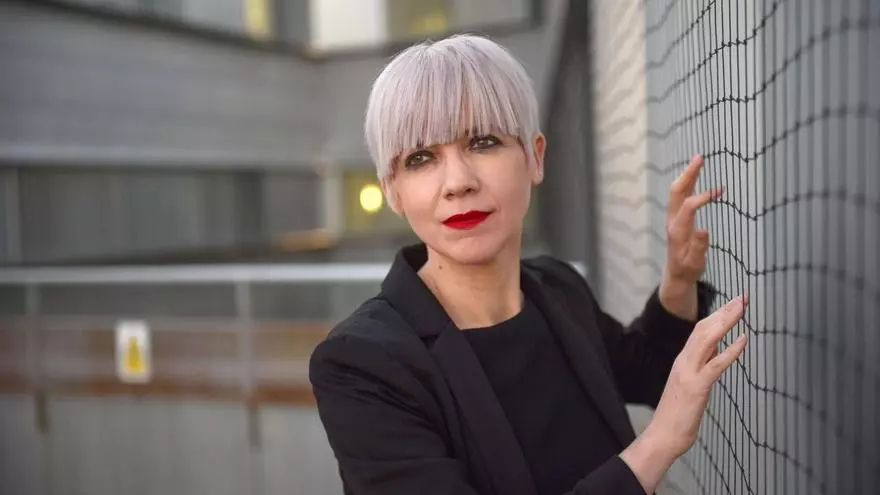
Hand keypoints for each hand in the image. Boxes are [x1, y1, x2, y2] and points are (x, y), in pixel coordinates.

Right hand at [647, 294, 747, 455]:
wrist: (662, 436)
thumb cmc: (677, 416)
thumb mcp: (690, 386)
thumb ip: (701, 367)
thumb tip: (716, 352)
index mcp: (682, 361)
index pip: (700, 330)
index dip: (718, 315)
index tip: (733, 304)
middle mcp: (684, 361)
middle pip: (704, 328)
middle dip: (724, 311)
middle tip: (743, 297)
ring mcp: (689, 372)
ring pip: (708, 339)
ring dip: (727, 321)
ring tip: (742, 307)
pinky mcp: (697, 387)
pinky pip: (716, 364)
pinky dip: (731, 350)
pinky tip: (744, 339)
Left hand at [661, 154, 721, 318]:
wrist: (676, 274)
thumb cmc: (687, 269)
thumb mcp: (695, 263)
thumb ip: (699, 247)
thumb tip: (704, 229)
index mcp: (678, 230)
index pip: (688, 207)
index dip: (702, 197)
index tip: (718, 191)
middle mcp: (673, 220)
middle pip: (677, 192)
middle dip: (688, 174)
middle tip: (700, 158)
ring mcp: (674, 217)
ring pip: (678, 191)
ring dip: (688, 175)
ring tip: (699, 159)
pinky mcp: (678, 217)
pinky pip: (682, 195)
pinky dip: (690, 183)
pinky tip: (699, 175)